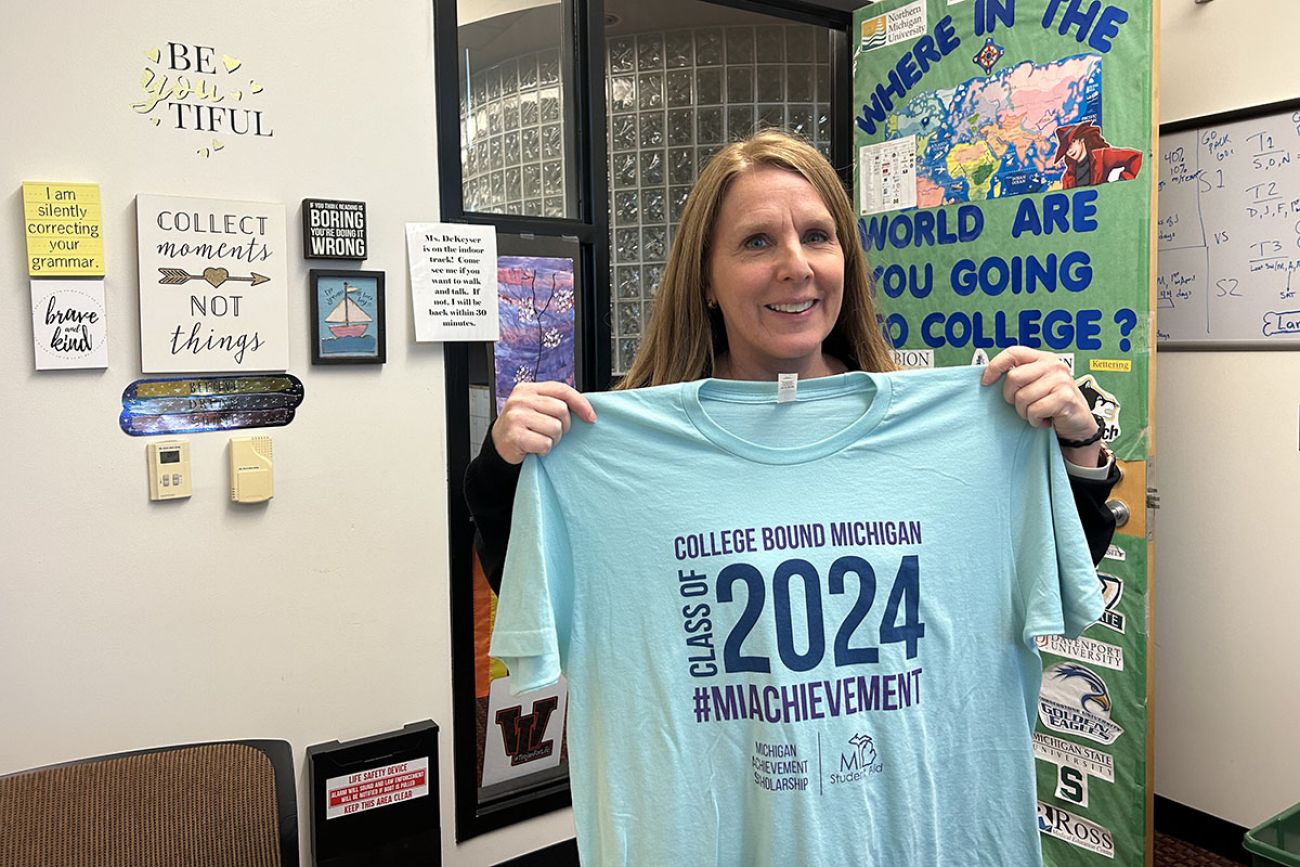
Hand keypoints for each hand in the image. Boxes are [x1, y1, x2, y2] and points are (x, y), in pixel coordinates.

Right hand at [491, 381, 596, 464]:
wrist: (499, 445)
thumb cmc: (523, 426)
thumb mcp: (535, 407)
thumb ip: (554, 402)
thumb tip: (586, 409)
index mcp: (527, 389)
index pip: (562, 390)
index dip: (581, 404)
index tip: (591, 417)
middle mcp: (520, 400)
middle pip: (561, 410)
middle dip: (563, 426)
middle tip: (552, 432)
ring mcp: (516, 417)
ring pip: (555, 428)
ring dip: (553, 439)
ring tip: (540, 438)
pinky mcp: (515, 436)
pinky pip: (545, 444)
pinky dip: (544, 449)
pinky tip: (534, 447)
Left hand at [981, 347, 1101, 464]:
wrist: (1077, 423)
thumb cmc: (1052, 403)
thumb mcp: (1035, 384)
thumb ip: (1019, 376)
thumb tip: (988, 377)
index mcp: (1043, 358)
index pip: (1013, 353)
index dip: (995, 366)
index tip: (986, 381)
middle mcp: (1054, 365)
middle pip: (1014, 377)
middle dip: (1011, 396)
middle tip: (1022, 404)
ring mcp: (1061, 380)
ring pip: (1023, 397)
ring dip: (1025, 412)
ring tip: (1037, 412)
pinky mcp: (1065, 397)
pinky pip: (1035, 410)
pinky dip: (1035, 420)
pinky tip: (1045, 419)